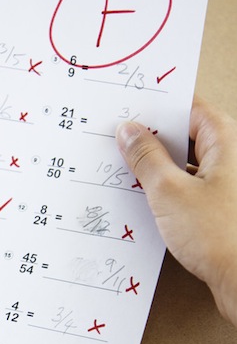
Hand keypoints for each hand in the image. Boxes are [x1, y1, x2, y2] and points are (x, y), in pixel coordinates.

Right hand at [116, 96, 236, 326]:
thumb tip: (129, 132)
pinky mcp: (222, 209)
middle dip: (152, 140)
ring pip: (187, 164)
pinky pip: (190, 188)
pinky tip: (146, 200)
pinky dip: (169, 189)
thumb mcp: (169, 192)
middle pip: (187, 136)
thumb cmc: (220, 236)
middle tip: (119, 142)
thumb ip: (146, 158)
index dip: (157, 107)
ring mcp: (228, 185)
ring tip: (127, 173)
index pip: (188, 108)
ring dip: (158, 168)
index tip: (128, 110)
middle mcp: (231, 158)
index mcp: (227, 141)